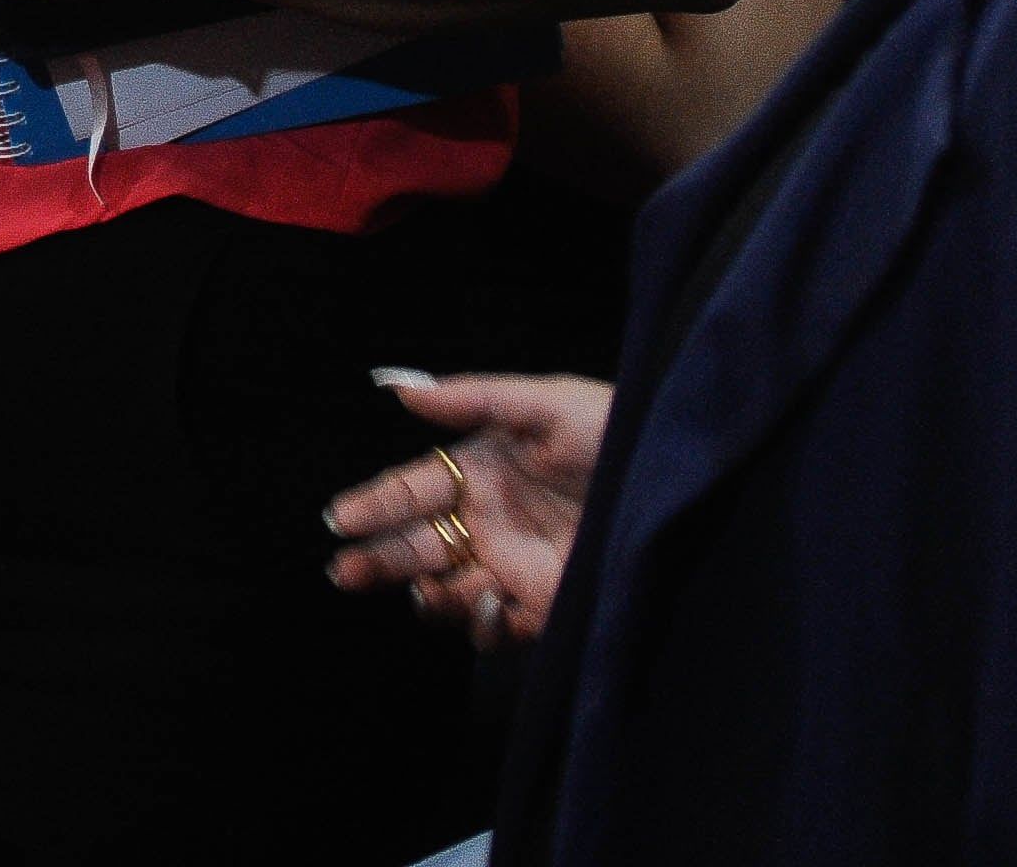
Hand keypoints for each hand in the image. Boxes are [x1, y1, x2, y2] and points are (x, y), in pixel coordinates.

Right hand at [323, 373, 610, 649]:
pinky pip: (494, 627)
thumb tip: (399, 389)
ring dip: (425, 596)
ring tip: (427, 591)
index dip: (374, 503)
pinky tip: (488, 605)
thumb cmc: (617, 433)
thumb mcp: (548, 402)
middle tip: (345, 573)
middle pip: (415, 544)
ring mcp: (511, 565)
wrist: (677, 485)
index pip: (412, 489)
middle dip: (377, 559)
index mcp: (480, 470)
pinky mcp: (541, 605)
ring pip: (445, 590)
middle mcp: (487, 520)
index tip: (339, 519)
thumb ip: (474, 396)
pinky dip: (482, 625)